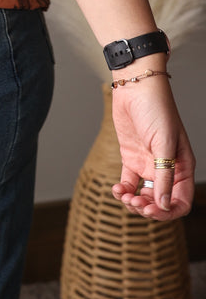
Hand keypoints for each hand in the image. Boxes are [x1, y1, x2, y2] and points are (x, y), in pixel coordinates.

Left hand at [110, 76, 195, 219]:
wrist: (135, 87)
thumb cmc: (156, 109)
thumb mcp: (164, 143)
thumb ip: (164, 175)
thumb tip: (165, 204)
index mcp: (182, 167)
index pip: (181, 200)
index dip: (168, 211)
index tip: (152, 210)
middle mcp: (166, 169)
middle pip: (161, 202)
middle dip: (148, 208)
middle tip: (135, 203)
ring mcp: (148, 164)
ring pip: (144, 195)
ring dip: (134, 202)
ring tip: (124, 196)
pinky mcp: (131, 158)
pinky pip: (129, 183)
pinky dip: (123, 191)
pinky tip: (117, 189)